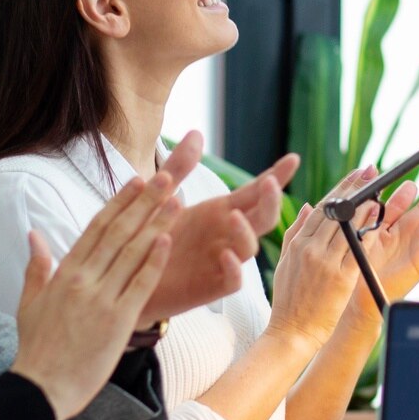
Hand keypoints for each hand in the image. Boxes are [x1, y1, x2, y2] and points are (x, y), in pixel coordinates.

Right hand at [10, 171, 178, 419]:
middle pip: (118, 232)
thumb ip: (36, 266)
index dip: (119, 203)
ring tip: (176, 198)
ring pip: (132, 252)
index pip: (95, 228)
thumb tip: (33, 234)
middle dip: (143, 202)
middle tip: (165, 176)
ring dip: (156, 223)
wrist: (38, 390)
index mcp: (64, 273)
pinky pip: (139, 285)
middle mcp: (83, 280)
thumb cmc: (36, 349)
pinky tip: (167, 240)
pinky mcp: (117, 320)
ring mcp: (100, 299)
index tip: (136, 180)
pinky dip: (153, 261)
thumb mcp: (29, 303)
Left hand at [139, 135, 298, 325]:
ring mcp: (221, 260)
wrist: (125, 278)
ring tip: (233, 216)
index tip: (293, 159)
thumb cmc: (148, 236)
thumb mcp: (161, 197)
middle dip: (271, 201)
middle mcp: (227, 235)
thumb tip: (196, 132)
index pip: (255, 192)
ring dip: (246, 231)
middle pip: (262, 217)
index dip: (276, 176)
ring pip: (250, 247)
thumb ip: (179, 167)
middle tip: (268, 184)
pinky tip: (225, 255)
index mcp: (220, 211)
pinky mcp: (210, 286)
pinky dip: (233, 268)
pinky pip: (232, 280)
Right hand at [265, 168, 379, 345]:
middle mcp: (310, 249)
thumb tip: (310, 207)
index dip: (341, 188)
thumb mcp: (285, 263)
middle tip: (371, 172)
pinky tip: (379, 219)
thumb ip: (295, 233)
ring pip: (348, 226)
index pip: (322, 208)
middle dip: (355, 189)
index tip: (356, 174)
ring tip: (379, 189)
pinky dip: (369, 232)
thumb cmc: (289, 301)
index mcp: (297, 243)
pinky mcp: (341, 278)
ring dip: (365, 205)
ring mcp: (326, 263)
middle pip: (336, 211)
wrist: (291, 333)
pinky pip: (358, 249)